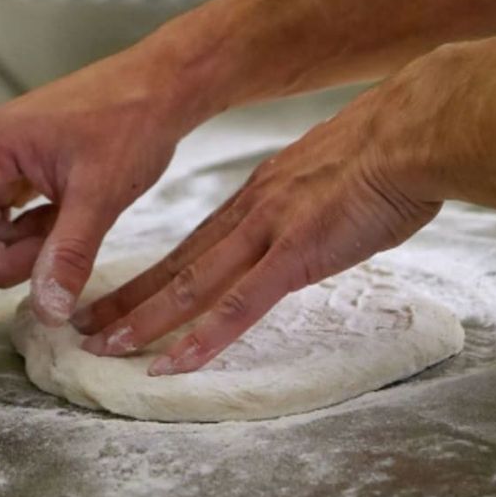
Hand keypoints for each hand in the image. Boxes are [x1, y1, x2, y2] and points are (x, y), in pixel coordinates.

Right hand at [0, 42, 207, 345]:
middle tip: (68, 239)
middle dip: (17, 257)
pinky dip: (44, 231)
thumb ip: (68, 254)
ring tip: (80, 217)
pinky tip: (75, 215)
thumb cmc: (133, 122)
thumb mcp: (101, 195)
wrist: (164, 87)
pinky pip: (18, 219)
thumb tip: (46, 310)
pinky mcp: (25, 168)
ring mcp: (4, 161)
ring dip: (35, 244)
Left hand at [76, 77, 443, 375]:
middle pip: (177, 266)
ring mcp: (268, 233)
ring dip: (146, 320)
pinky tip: (175, 362)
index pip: (193, 246)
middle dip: (128, 300)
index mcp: (259, 197)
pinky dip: (205, 336)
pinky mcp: (295, 253)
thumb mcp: (328, 181)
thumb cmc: (382, 156)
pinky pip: (242, 304)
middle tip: (87, 326)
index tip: (122, 297)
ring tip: (105, 346)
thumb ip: (305, 210)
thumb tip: (304, 230)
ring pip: (193, 285)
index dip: (152, 276)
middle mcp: (251, 214)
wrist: (408, 134)